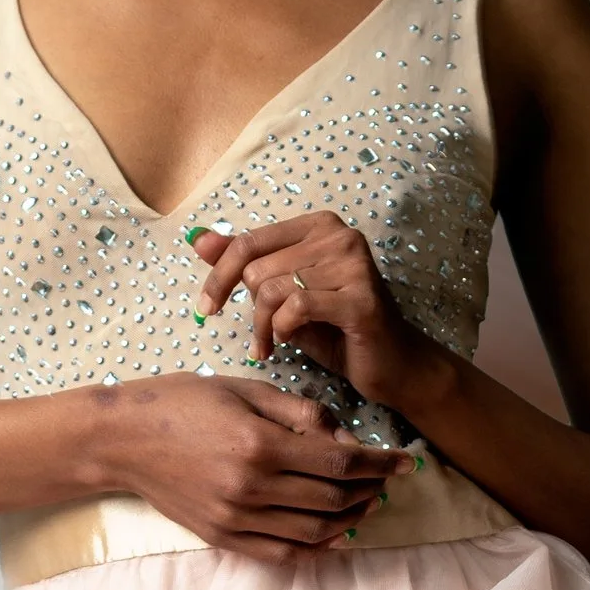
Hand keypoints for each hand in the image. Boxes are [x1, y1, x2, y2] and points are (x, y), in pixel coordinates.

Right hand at [101, 371, 408, 563]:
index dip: (378, 464)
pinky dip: (315, 547)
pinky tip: (333, 533)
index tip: (403, 462)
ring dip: (349, 519)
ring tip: (366, 504)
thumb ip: (298, 412)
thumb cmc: (181, 403)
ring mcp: (236, 518)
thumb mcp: (243, 389)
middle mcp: (251, 487)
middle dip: (369, 490)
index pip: (339, 462)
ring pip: (313, 530)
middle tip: (385, 480)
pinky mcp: (222, 537)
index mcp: (259, 444)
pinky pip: (281, 552)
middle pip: (332, 498)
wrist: (122, 441)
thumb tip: (343, 437)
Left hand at [186, 212, 420, 411]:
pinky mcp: (360, 298)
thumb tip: (198, 239)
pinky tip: (290, 342)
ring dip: (265, 326)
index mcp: (319, 226)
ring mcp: (353, 263)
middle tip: (261, 338)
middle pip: (257, 268)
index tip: (206, 308)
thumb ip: (244, 264)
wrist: (392, 364)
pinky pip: (297, 306)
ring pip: (273, 289)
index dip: (219, 277)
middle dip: (249, 311)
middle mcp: (339, 235)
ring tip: (274, 343)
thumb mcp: (283, 293)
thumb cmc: (336, 329)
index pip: (249, 241)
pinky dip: (284, 329)